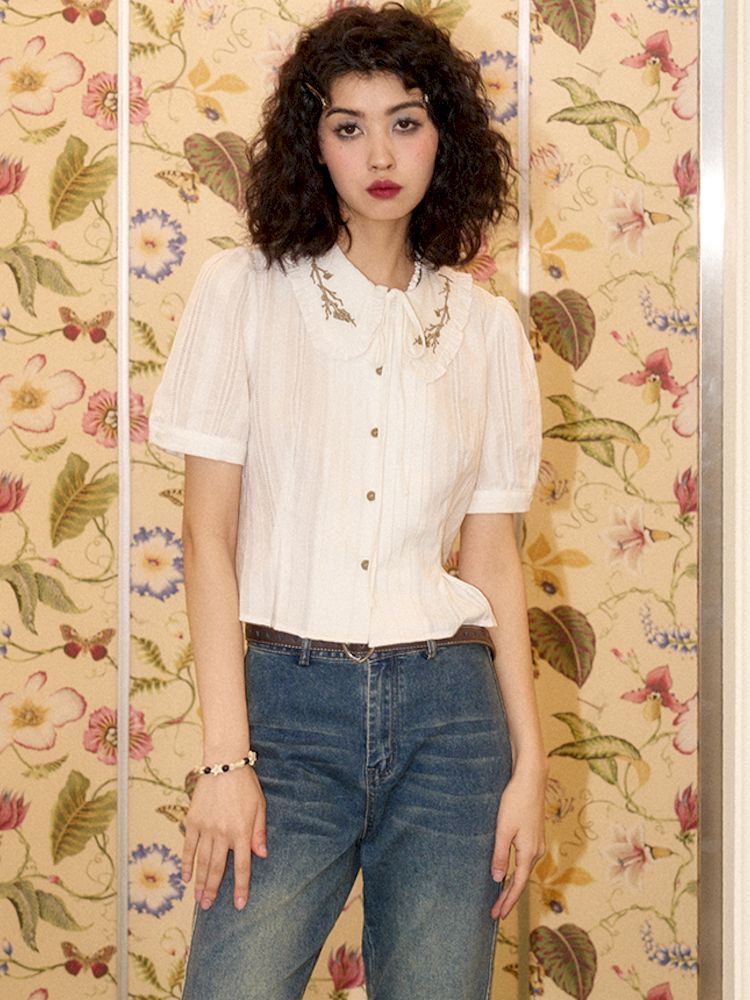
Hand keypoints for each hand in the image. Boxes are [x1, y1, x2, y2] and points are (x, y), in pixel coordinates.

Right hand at [182, 766, 266, 911]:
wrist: (224, 763)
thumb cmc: (245, 784)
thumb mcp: (260, 806)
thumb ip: (259, 832)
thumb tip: (262, 855)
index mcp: (242, 832)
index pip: (242, 866)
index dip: (241, 887)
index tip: (239, 904)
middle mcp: (223, 833)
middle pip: (218, 868)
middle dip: (214, 890)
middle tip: (208, 907)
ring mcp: (206, 828)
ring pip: (202, 861)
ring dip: (200, 882)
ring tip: (198, 899)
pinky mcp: (193, 821)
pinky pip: (189, 846)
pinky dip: (187, 863)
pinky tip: (185, 876)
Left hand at [490, 767, 545, 919]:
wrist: (531, 780)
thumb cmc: (515, 802)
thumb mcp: (503, 829)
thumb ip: (500, 855)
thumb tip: (498, 878)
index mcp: (529, 852)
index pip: (518, 884)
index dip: (507, 901)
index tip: (498, 915)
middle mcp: (536, 851)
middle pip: (522, 880)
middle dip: (509, 897)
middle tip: (495, 913)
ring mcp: (537, 843)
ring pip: (524, 870)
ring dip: (513, 885)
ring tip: (501, 898)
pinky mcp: (534, 835)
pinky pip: (525, 860)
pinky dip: (517, 872)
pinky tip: (510, 872)